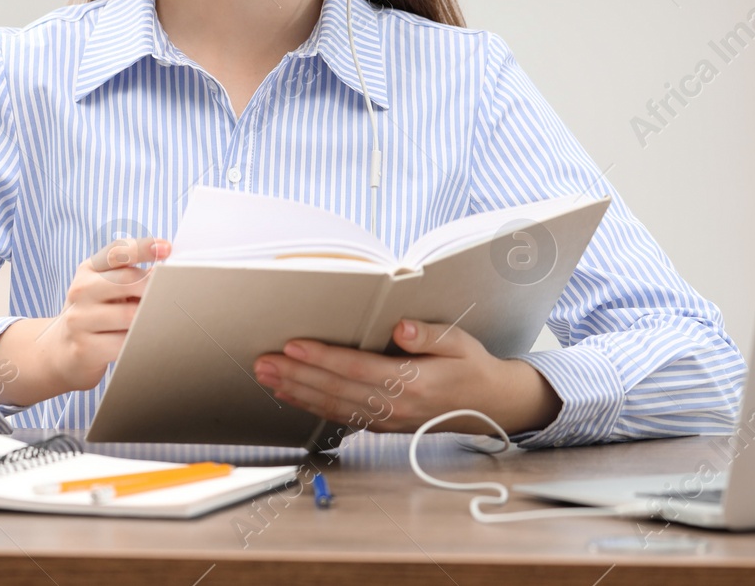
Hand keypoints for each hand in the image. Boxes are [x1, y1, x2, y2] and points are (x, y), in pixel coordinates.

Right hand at [0, 236, 169, 405]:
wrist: (61, 351)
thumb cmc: (95, 313)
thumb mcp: (105, 287)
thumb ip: (131, 276)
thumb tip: (167, 273)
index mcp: (88, 269)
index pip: (117, 252)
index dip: (143, 247)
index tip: (166, 247)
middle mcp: (81, 291)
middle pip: (126, 281)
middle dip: (153, 287)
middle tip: (171, 293)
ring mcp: (79, 320)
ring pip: (128, 314)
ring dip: (149, 316)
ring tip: (161, 318)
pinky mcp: (85, 348)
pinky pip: (123, 343)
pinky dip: (140, 340)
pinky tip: (146, 339)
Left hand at [252, 319, 561, 436]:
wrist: (491, 406)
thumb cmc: (472, 367)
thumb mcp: (459, 342)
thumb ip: (428, 335)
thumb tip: (400, 328)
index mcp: (414, 382)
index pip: (357, 369)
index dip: (322, 358)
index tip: (292, 346)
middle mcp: (396, 406)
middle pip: (336, 390)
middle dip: (296, 376)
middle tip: (263, 363)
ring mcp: (388, 419)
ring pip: (333, 407)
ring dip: (296, 392)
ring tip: (267, 377)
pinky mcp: (383, 425)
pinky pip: (341, 417)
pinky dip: (312, 407)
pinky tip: (292, 395)